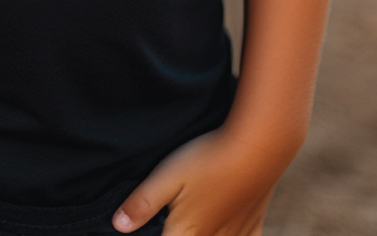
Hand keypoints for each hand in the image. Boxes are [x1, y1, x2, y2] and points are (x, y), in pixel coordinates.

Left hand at [111, 126, 296, 235]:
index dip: (153, 235)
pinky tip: (229, 232)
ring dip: (204, 235)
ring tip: (192, 225)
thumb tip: (118, 226)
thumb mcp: (167, 177)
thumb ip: (142, 203)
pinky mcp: (254, 223)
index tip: (153, 228)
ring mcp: (236, 234)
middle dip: (176, 234)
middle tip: (170, 222)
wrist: (258, 150)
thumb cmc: (208, 161)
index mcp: (187, 234)